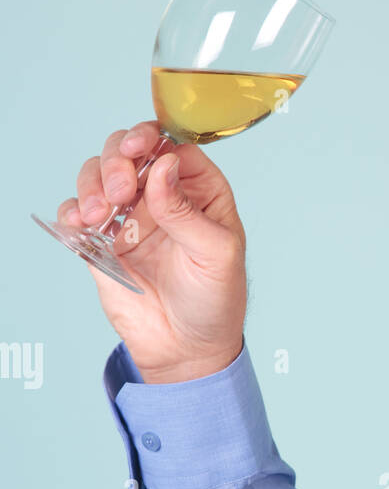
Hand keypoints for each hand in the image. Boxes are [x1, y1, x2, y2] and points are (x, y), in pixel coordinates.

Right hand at [59, 121, 246, 381]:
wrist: (187, 349)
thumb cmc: (215, 301)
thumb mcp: (216, 254)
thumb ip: (187, 211)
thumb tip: (162, 165)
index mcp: (199, 191)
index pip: (171, 146)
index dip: (150, 139)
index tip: (137, 149)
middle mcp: (162, 196)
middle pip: (129, 152)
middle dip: (116, 162)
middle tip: (119, 193)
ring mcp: (130, 217)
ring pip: (99, 175)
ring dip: (92, 184)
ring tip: (99, 215)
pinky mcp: (103, 242)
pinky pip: (79, 214)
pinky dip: (72, 211)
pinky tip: (80, 224)